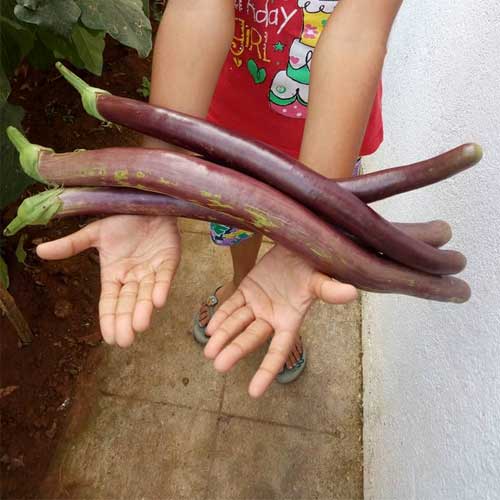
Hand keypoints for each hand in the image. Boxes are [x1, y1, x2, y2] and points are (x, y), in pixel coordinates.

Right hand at [36, 215, 180, 346]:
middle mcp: (134, 277)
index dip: (109, 318)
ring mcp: (152, 270)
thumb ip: (72, 245)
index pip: (110, 301)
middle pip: (129, 303)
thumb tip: (38, 250)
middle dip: (126, 321)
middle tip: (124, 341)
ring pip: (147, 293)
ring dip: (144, 309)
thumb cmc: (124, 220)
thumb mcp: (95, 233)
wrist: (147, 203)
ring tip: (140, 326)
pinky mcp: (169, 260)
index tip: (109, 338)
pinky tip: (159, 301)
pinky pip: (165, 276)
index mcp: (115, 274)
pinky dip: (162, 288)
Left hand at [204, 245, 357, 397]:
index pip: (278, 350)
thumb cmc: (312, 264)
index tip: (253, 392)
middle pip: (251, 338)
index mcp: (290, 320)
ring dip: (223, 336)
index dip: (267, 370)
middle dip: (236, 351)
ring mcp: (257, 303)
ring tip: (208, 351)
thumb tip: (351, 294)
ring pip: (237, 323)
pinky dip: (221, 315)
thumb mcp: (319, 278)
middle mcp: (271, 316)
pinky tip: (210, 328)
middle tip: (219, 366)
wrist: (298, 245)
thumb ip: (329, 289)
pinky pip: (232, 304)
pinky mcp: (247, 289)